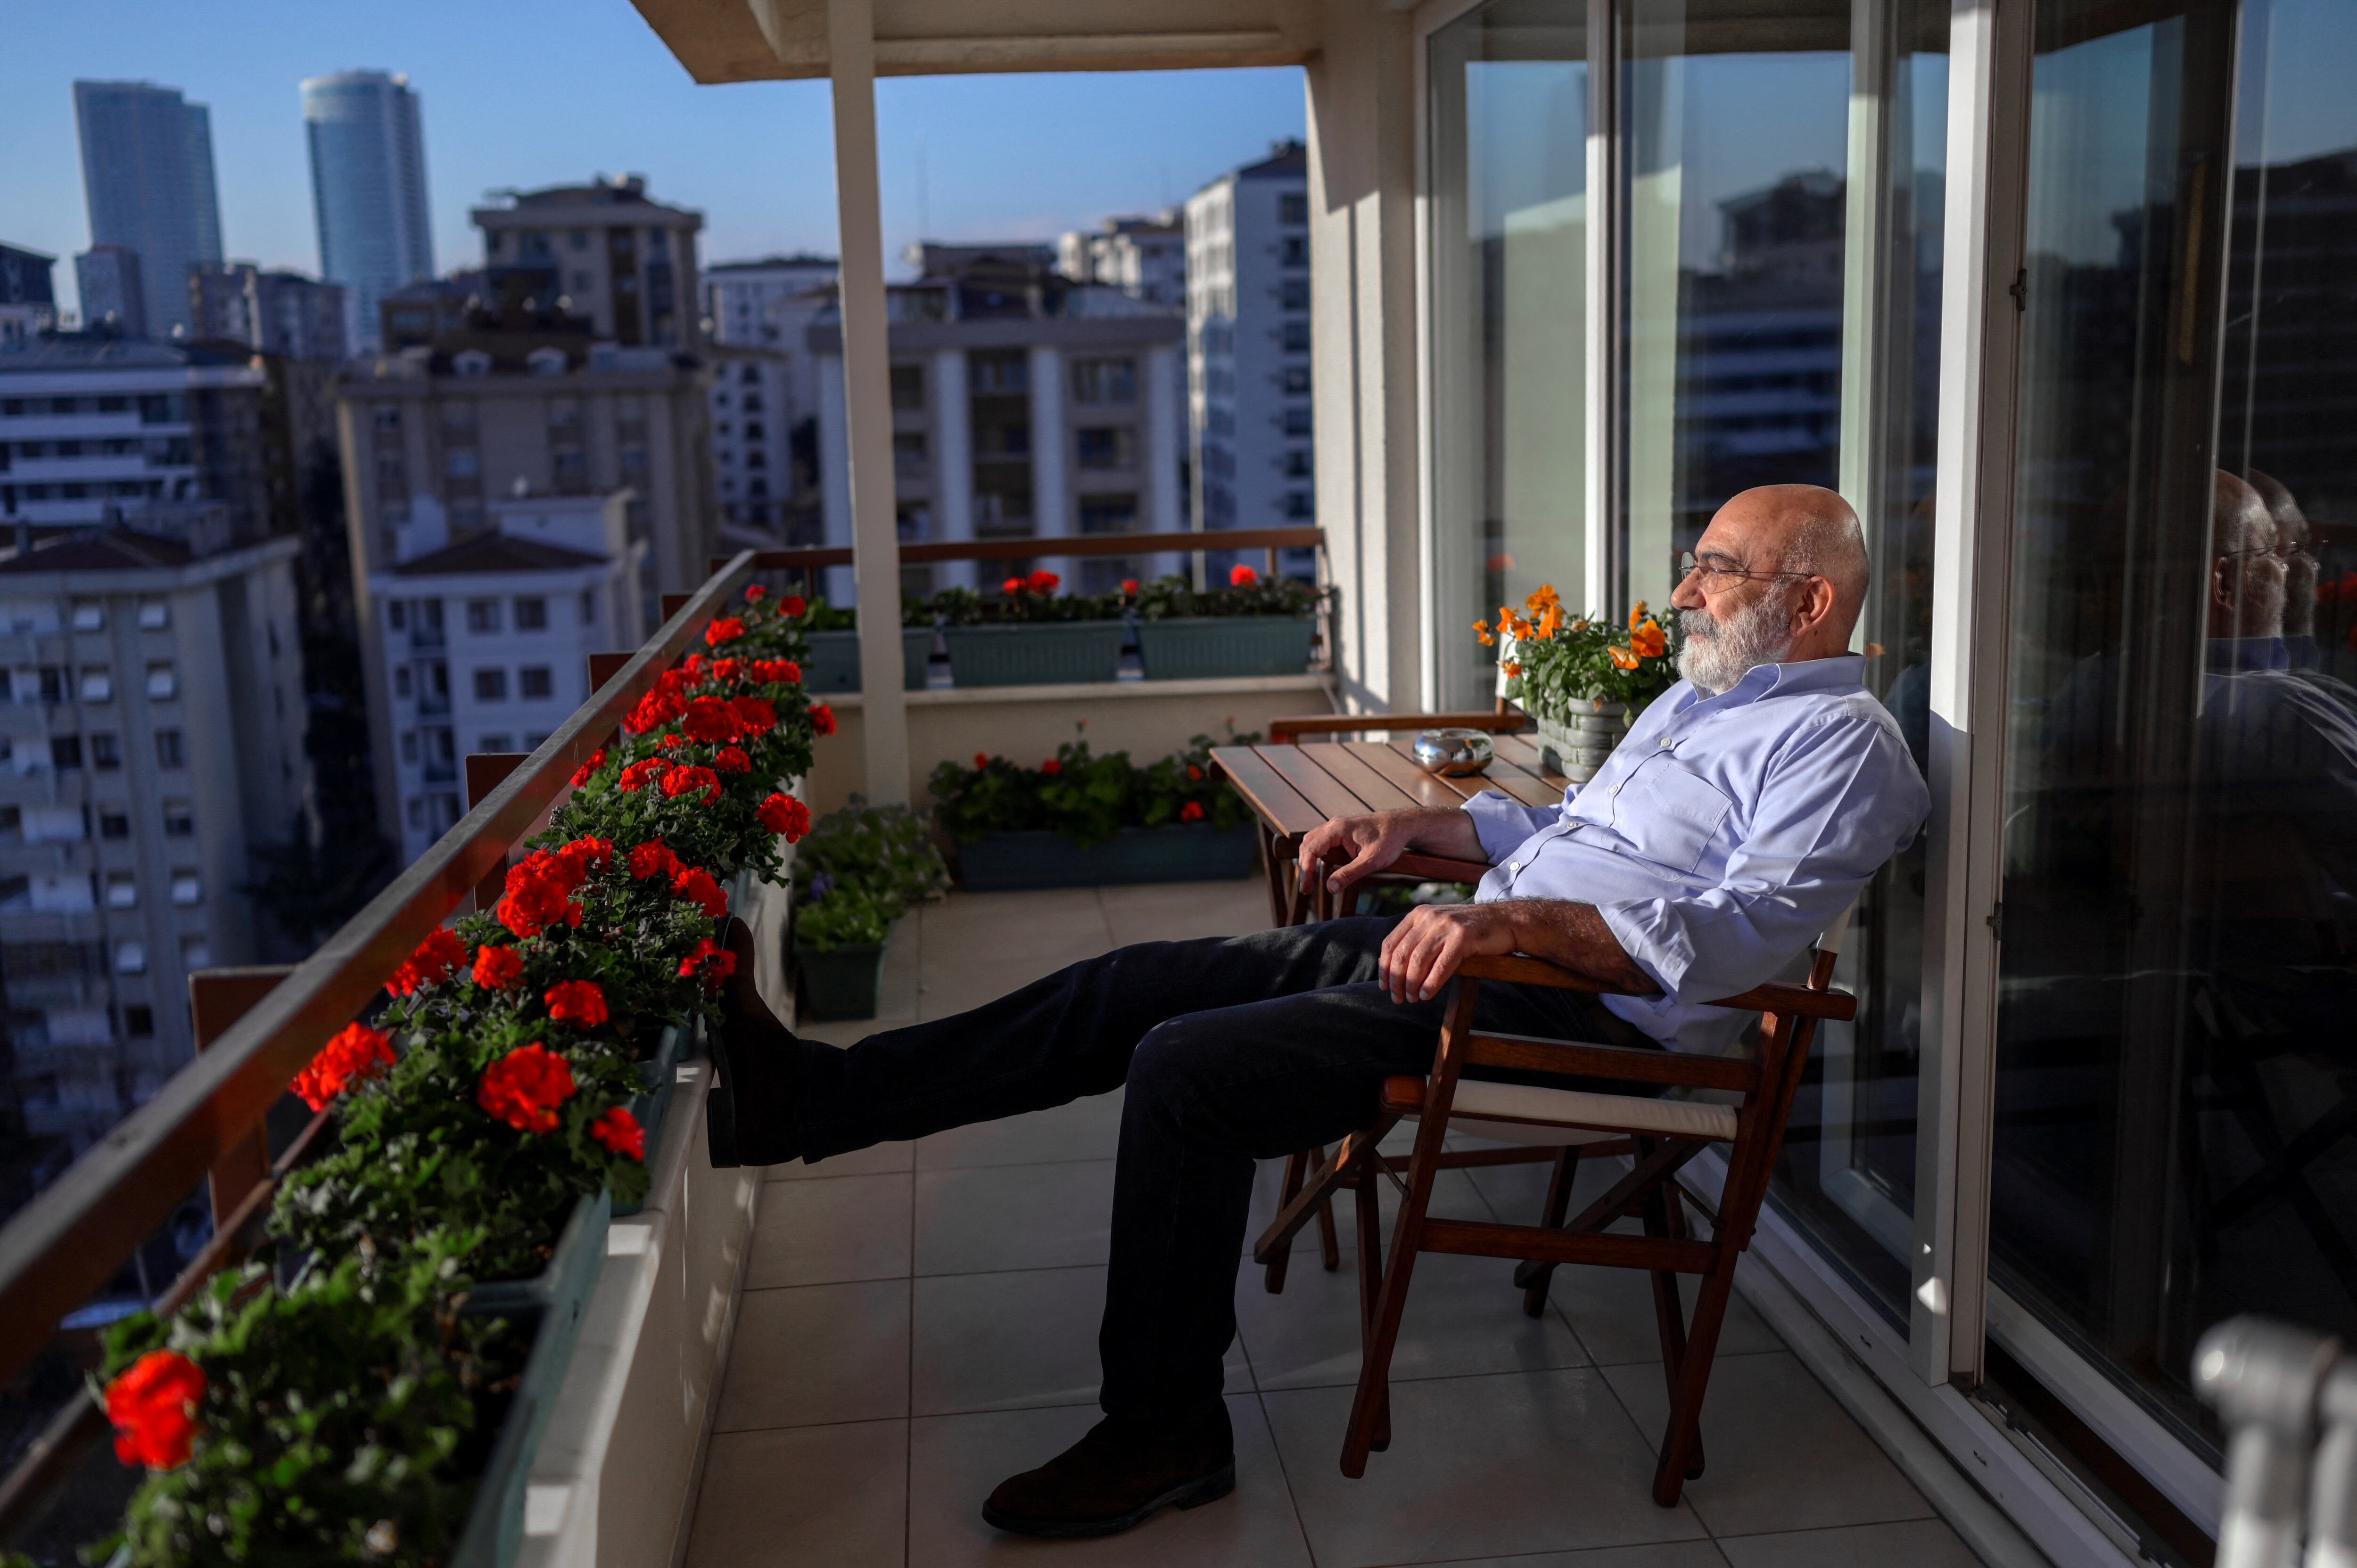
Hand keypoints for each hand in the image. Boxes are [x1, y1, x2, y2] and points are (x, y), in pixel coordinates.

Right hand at [1296, 809, 1422, 906]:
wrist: (1402, 826)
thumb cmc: (1390, 840)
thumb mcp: (1371, 861)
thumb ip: (1349, 874)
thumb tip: (1329, 888)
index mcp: (1337, 829)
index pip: (1311, 849)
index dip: (1306, 870)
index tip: (1307, 888)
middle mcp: (1333, 825)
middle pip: (1307, 846)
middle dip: (1304, 868)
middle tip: (1306, 890)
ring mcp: (1337, 828)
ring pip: (1313, 845)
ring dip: (1310, 863)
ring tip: (1310, 884)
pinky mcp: (1342, 834)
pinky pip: (1324, 846)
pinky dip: (1320, 860)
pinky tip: (1324, 877)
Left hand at [1378, 902, 1519, 1002]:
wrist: (1504, 921)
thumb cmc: (1470, 931)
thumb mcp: (1439, 928)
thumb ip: (1419, 941)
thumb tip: (1397, 971)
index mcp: (1418, 915)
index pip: (1391, 943)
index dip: (1384, 967)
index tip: (1384, 986)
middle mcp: (1429, 917)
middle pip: (1402, 954)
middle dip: (1397, 980)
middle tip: (1398, 998)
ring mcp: (1446, 926)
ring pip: (1418, 961)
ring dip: (1412, 984)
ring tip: (1413, 999)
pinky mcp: (1463, 937)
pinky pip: (1441, 965)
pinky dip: (1431, 983)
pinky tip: (1427, 995)